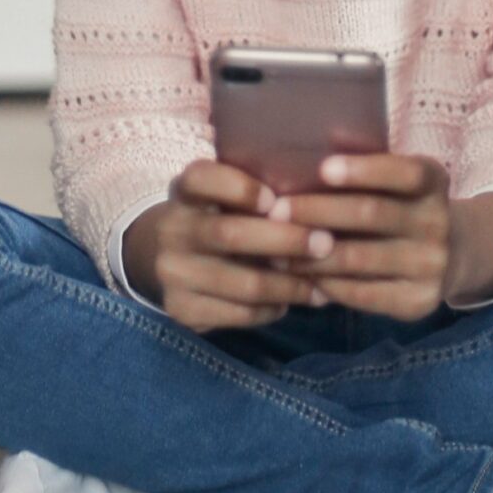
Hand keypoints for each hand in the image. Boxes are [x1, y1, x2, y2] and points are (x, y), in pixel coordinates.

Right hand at [125, 159, 336, 333]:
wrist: (166, 259)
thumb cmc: (218, 217)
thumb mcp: (226, 196)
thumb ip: (260, 195)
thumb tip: (321, 202)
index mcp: (186, 191)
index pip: (202, 179)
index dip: (239, 189)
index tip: (275, 200)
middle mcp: (173, 229)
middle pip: (231, 234)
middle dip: (286, 240)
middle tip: (326, 244)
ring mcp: (173, 272)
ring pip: (243, 283)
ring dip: (290, 286)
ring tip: (322, 287)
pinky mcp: (181, 309)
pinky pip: (239, 314)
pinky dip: (272, 309)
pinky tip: (291, 302)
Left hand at [268, 152, 455, 319]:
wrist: (448, 256)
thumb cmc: (399, 206)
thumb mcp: (395, 181)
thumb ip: (362, 172)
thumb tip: (304, 157)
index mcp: (433, 181)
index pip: (403, 172)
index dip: (364, 170)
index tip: (322, 169)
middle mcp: (438, 222)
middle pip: (371, 214)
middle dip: (318, 211)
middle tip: (276, 211)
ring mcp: (432, 265)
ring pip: (359, 258)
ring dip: (311, 254)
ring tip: (276, 249)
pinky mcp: (418, 301)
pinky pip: (362, 294)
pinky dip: (327, 283)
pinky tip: (301, 276)